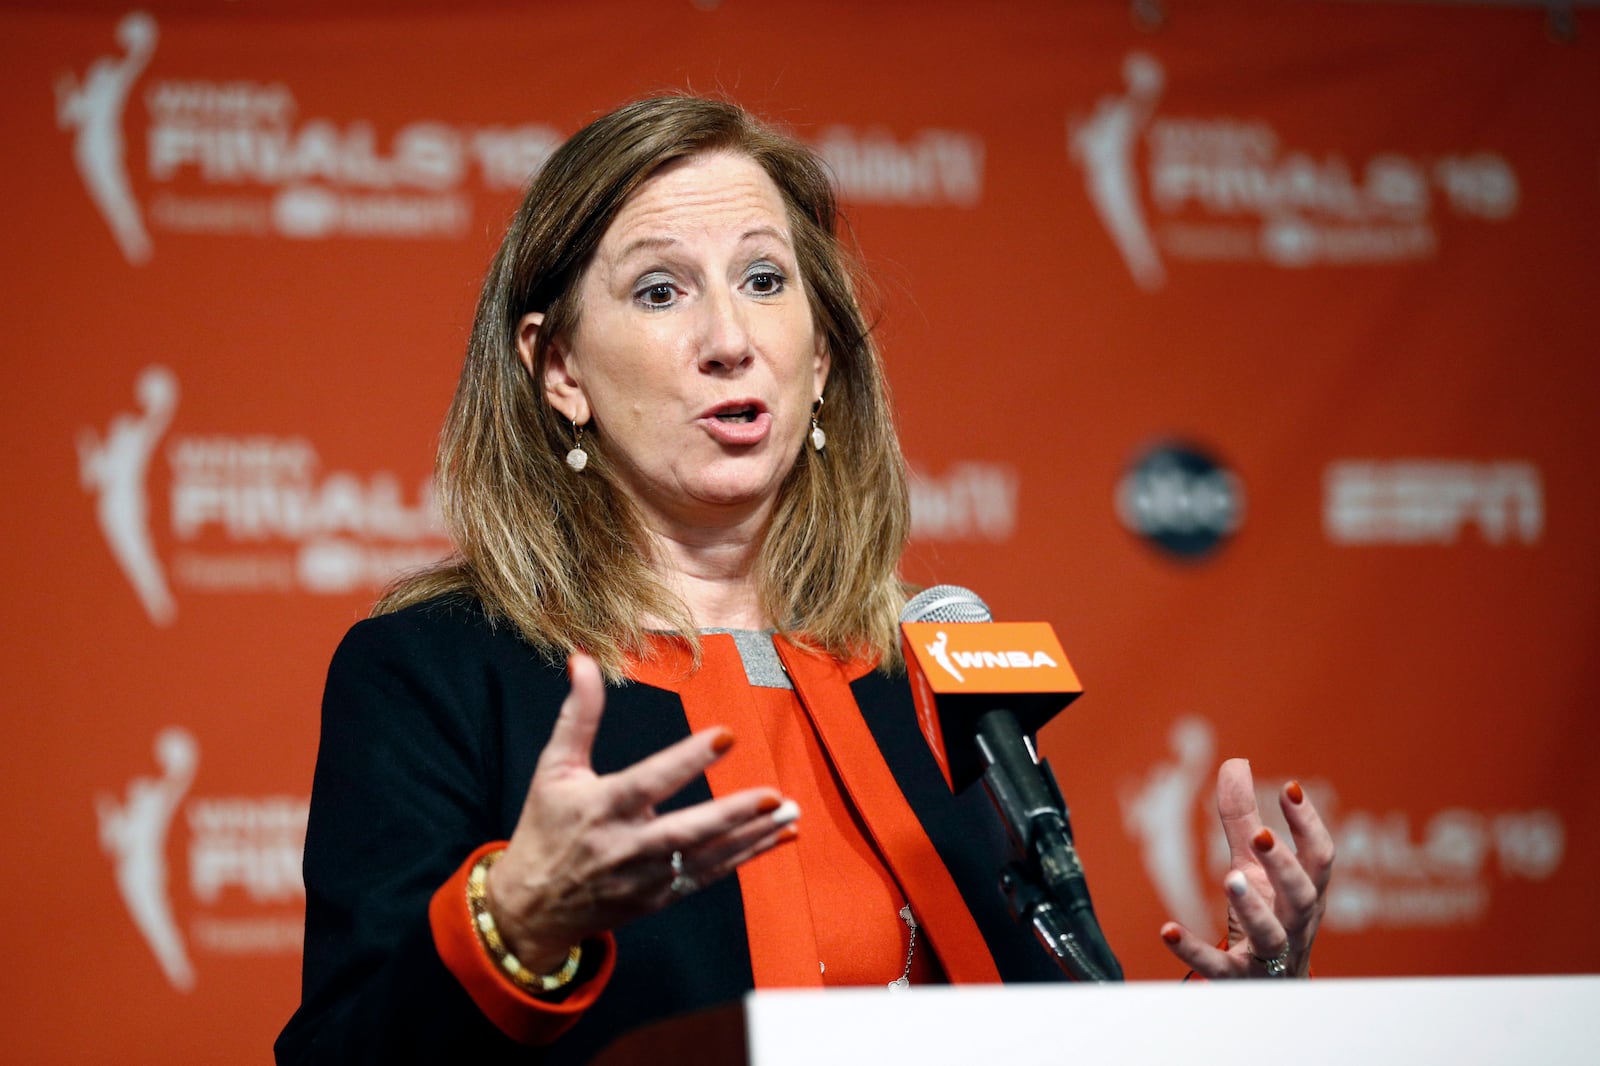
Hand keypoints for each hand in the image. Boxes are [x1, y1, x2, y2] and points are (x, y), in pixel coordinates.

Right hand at [485, 653, 796, 970]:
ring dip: (753, 836)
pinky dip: (746, 857)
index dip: (687, 760)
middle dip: (733, 814)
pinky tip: (779, 838)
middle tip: (776, 796)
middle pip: (686, 831)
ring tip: (792, 814)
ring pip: (707, 856)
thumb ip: (578, 715)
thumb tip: (581, 660)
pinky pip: (709, 876)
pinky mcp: (660, 898)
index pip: (649, 782)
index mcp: (602, 807)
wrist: (533, 908)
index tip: (726, 736)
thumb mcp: (554, 768)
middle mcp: (627, 846)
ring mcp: (647, 877)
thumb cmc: (546, 828)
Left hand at [1159, 758, 1334, 978]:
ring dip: (1254, 907)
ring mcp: (1270, 954)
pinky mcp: (1239, 979)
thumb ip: (1242, 818)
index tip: (1289, 787)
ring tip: (1231, 878)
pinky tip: (1167, 930)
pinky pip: (1218, 968)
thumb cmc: (1268, 915)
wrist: (1272, 986)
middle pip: (1302, 894)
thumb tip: (1236, 762)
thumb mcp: (1254, 866)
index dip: (1308, 824)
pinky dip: (1193, 950)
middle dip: (1285, 864)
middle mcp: (1296, 923)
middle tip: (1261, 835)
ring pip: (1271, 934)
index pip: (1319, 857)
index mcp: (1304, 892)